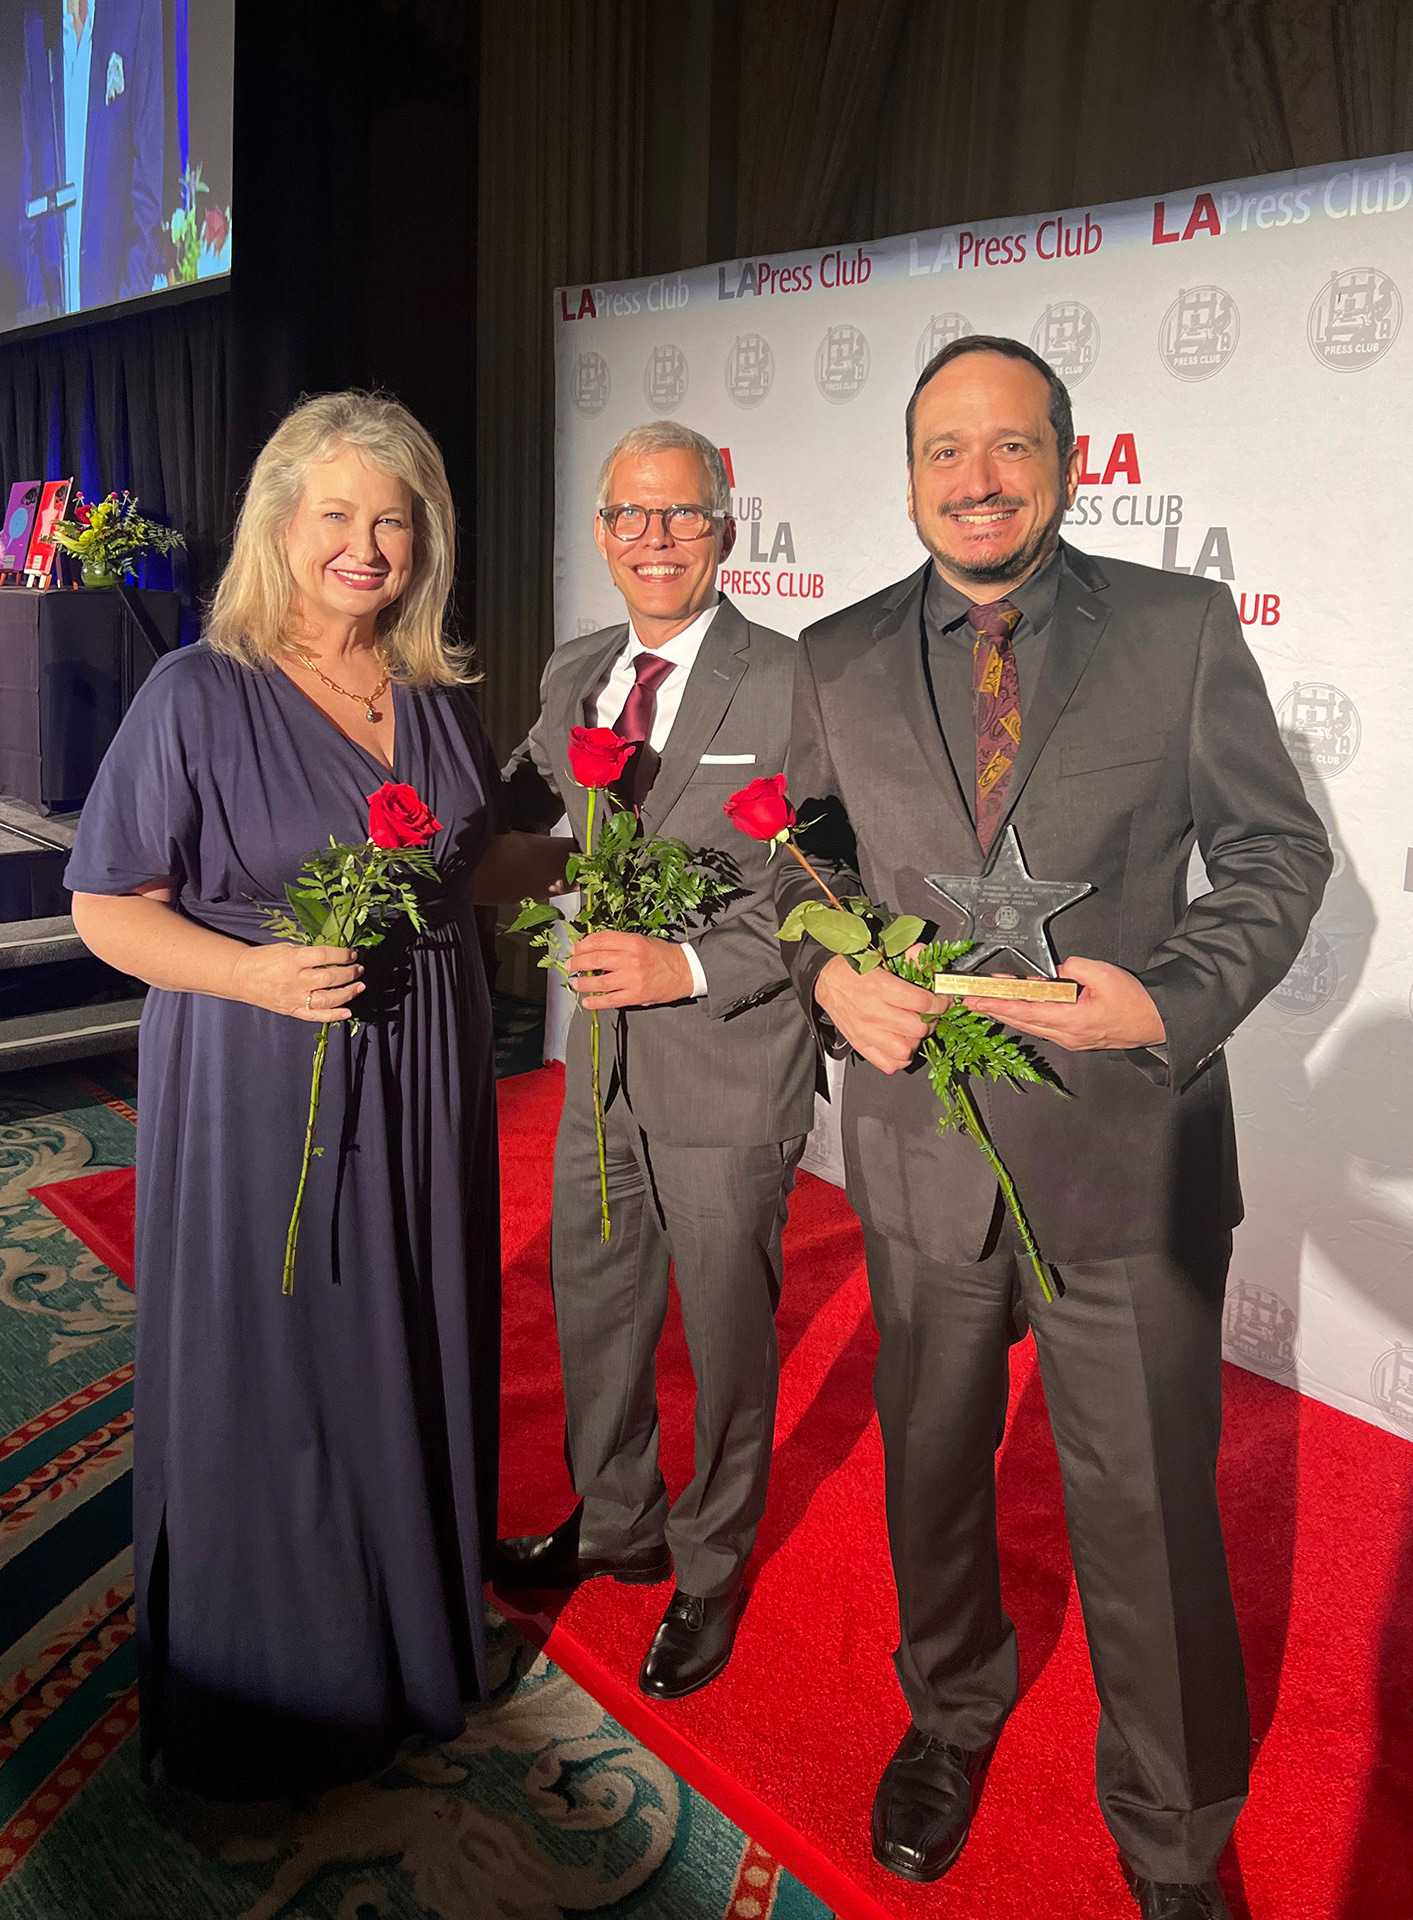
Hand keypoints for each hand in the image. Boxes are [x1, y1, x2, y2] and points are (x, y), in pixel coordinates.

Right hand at [229, 942, 364, 1022]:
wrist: (241, 976)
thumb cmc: (264, 959)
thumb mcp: (286, 948)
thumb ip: (309, 953)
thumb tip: (334, 955)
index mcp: (292, 960)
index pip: (324, 956)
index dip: (342, 955)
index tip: (352, 954)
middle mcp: (295, 980)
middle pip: (329, 978)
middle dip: (349, 973)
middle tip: (358, 969)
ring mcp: (294, 998)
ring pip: (327, 999)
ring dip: (348, 993)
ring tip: (360, 986)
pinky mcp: (292, 1011)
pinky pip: (316, 1016)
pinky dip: (334, 1016)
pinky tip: (347, 1012)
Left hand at [568, 931, 693, 1008]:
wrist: (686, 971)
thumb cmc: (663, 955)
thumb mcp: (642, 940)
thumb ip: (619, 943)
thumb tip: (594, 947)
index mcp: (632, 941)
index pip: (600, 940)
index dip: (583, 944)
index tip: (575, 948)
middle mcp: (631, 959)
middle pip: (595, 959)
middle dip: (578, 962)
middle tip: (570, 965)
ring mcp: (632, 978)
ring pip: (599, 981)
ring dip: (583, 983)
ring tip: (576, 983)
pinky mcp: (635, 995)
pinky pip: (610, 999)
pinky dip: (596, 1002)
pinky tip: (587, 1001)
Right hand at [815, 952, 938, 1073]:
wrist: (825, 981)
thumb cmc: (853, 968)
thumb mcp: (881, 954)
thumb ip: (910, 956)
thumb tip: (930, 964)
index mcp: (880, 986)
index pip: (922, 1003)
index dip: (940, 1003)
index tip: (943, 1001)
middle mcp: (873, 1012)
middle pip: (918, 1028)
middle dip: (931, 1021)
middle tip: (930, 1015)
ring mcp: (866, 1032)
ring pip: (905, 1050)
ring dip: (915, 1041)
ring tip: (914, 1030)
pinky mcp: (860, 1044)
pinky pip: (888, 1063)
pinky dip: (899, 1058)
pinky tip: (901, 1043)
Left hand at [965, 957, 1164, 1050]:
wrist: (1157, 1021)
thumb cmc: (1135, 1001)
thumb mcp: (1104, 973)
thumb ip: (1073, 967)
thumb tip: (1054, 970)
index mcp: (1070, 1020)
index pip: (1023, 1011)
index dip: (996, 1004)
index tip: (975, 999)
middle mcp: (1066, 1035)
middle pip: (1021, 1021)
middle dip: (994, 1008)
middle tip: (970, 1000)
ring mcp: (1070, 1039)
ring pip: (1031, 1025)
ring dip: (1009, 1011)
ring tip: (989, 999)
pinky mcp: (1075, 1037)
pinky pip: (1044, 1026)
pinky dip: (1028, 1014)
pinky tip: (1021, 1004)